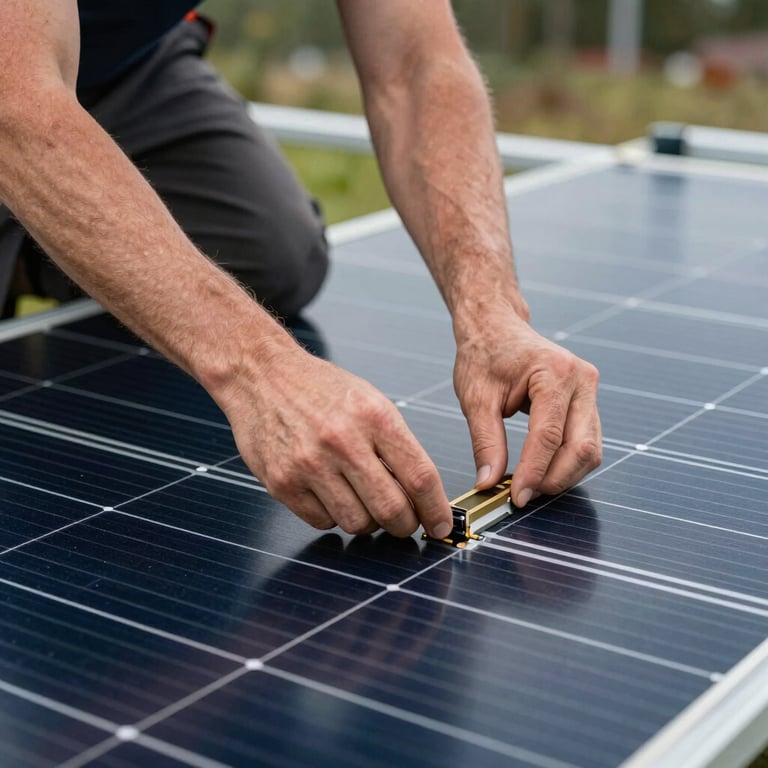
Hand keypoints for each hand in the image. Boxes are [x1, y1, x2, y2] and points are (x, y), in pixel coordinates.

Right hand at [222, 345, 453, 538]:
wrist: (260, 375)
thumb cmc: (320, 389)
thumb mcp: (371, 402)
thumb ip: (396, 446)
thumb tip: (422, 496)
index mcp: (374, 417)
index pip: (420, 477)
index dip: (436, 510)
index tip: (441, 525)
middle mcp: (342, 441)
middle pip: (391, 509)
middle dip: (405, 525)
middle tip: (404, 522)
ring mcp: (309, 464)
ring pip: (357, 523)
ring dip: (368, 523)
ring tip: (363, 501)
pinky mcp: (282, 483)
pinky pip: (322, 522)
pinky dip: (334, 517)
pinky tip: (331, 494)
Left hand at [453, 304, 601, 506]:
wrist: (496, 327)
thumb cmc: (485, 355)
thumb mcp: (476, 399)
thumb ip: (485, 442)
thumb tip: (488, 483)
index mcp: (554, 372)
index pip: (549, 436)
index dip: (533, 472)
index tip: (516, 498)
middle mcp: (581, 379)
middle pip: (581, 447)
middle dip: (554, 479)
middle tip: (522, 496)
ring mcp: (590, 390)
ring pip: (590, 450)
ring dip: (563, 475)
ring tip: (529, 486)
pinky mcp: (588, 401)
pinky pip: (586, 442)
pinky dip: (567, 463)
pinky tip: (540, 471)